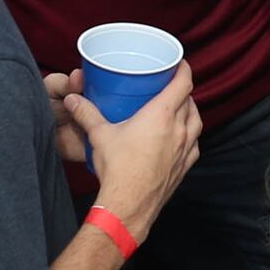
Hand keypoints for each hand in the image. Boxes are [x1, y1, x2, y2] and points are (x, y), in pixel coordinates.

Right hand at [67, 66, 203, 228]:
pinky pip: (194, 144)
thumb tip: (73, 98)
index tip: (178, 63)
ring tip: (177, 109)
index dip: (183, 69)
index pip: (184, 83)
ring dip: (189, 111)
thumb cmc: (117, 169)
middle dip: (182, 91)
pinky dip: (190, 135)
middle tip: (169, 87)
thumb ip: (86, 114)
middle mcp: (180, 128)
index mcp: (162, 114)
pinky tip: (180, 138)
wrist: (128, 205)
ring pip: (196, 120)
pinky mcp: (185, 166)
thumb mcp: (99, 136)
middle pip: (189, 101)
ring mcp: (185, 148)